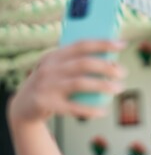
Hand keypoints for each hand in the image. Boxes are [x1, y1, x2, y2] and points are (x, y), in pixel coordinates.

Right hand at [8, 40, 125, 124]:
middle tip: (123, 72)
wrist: (23, 106)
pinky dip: (90, 110)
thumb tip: (113, 64)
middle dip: (107, 67)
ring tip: (119, 88)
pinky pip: (73, 107)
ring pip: (80, 83)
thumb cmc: (51, 84)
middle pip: (84, 63)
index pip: (82, 44)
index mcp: (56, 55)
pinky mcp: (47, 103)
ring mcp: (47, 85)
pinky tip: (103, 111)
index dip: (103, 43)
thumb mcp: (60, 70)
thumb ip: (80, 65)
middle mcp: (50, 68)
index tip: (122, 44)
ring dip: (103, 86)